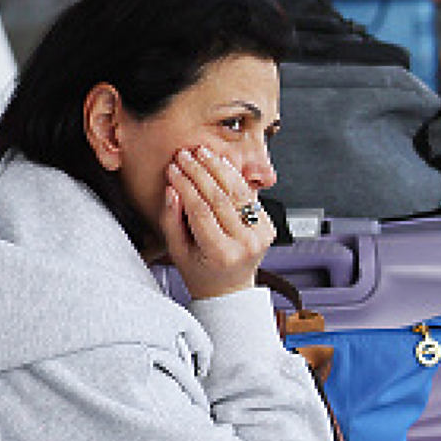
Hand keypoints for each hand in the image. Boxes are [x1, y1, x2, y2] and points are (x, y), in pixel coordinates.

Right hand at [160, 146, 270, 300]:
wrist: (230, 288)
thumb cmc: (200, 270)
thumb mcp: (177, 250)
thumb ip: (172, 220)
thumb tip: (172, 189)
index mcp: (221, 253)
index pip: (201, 211)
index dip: (185, 186)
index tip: (173, 169)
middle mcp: (245, 244)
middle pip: (221, 198)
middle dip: (200, 172)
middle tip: (185, 155)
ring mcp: (261, 235)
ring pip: (239, 193)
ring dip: (219, 168)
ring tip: (202, 152)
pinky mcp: (269, 227)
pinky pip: (250, 197)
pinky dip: (235, 178)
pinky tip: (220, 163)